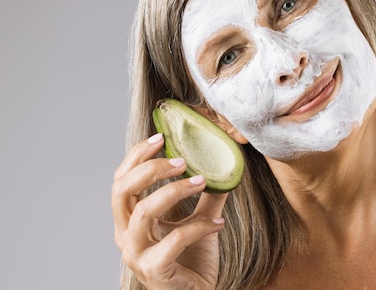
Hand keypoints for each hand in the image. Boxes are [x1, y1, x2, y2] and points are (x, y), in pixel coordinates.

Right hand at [112, 133, 227, 289]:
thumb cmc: (191, 260)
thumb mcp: (197, 220)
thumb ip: (205, 196)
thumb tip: (222, 165)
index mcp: (129, 219)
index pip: (121, 179)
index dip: (137, 156)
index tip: (161, 137)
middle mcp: (126, 235)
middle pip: (121, 190)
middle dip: (150, 169)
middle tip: (181, 161)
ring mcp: (136, 254)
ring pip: (144, 212)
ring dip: (174, 191)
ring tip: (202, 182)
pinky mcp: (154, 270)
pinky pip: (174, 239)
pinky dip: (199, 227)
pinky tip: (219, 224)